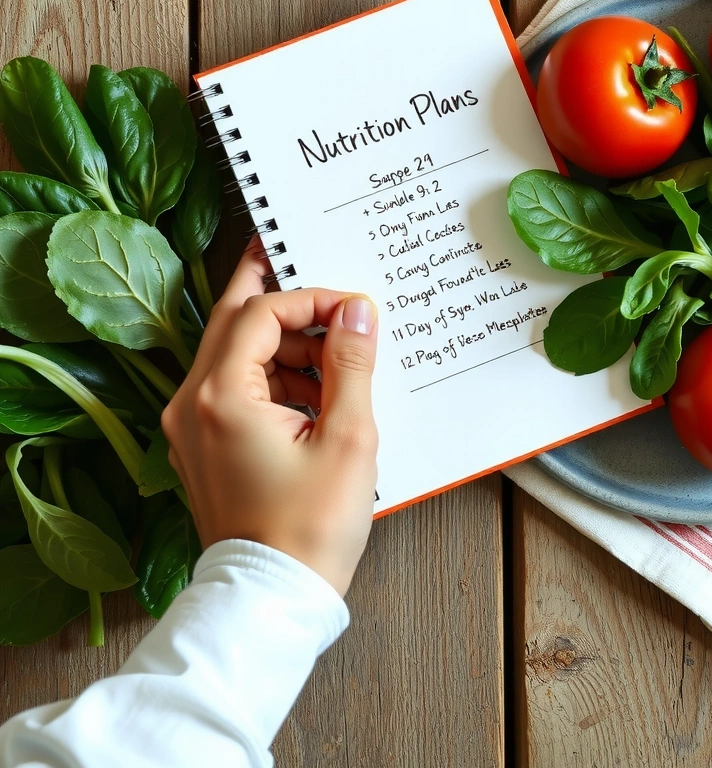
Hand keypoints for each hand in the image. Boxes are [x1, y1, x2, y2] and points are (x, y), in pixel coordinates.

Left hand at [162, 242, 378, 595]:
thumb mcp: (347, 438)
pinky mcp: (201, 448)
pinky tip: (314, 396)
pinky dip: (270, 377)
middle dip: (281, 299)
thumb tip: (356, 311)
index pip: (260, 313)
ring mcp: (189, 428)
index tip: (352, 309)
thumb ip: (351, 364)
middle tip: (318, 278)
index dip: (310, 298)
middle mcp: (190, 405)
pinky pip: (231, 389)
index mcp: (221, 397)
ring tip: (334, 364)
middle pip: (232, 321)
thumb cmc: (310, 527)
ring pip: (232, 354)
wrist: (272, 600)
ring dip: (282, 344)